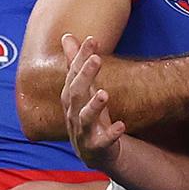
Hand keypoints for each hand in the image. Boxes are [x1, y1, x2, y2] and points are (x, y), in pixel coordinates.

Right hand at [60, 34, 125, 168]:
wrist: (95, 153)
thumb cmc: (89, 116)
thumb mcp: (84, 90)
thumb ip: (75, 65)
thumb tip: (67, 36)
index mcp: (71, 97)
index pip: (73, 74)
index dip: (80, 57)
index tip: (92, 39)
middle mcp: (73, 113)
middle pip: (76, 93)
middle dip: (85, 75)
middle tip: (97, 58)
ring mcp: (83, 131)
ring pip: (85, 118)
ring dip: (94, 105)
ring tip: (104, 93)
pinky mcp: (96, 147)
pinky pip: (102, 141)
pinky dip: (111, 134)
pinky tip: (121, 125)